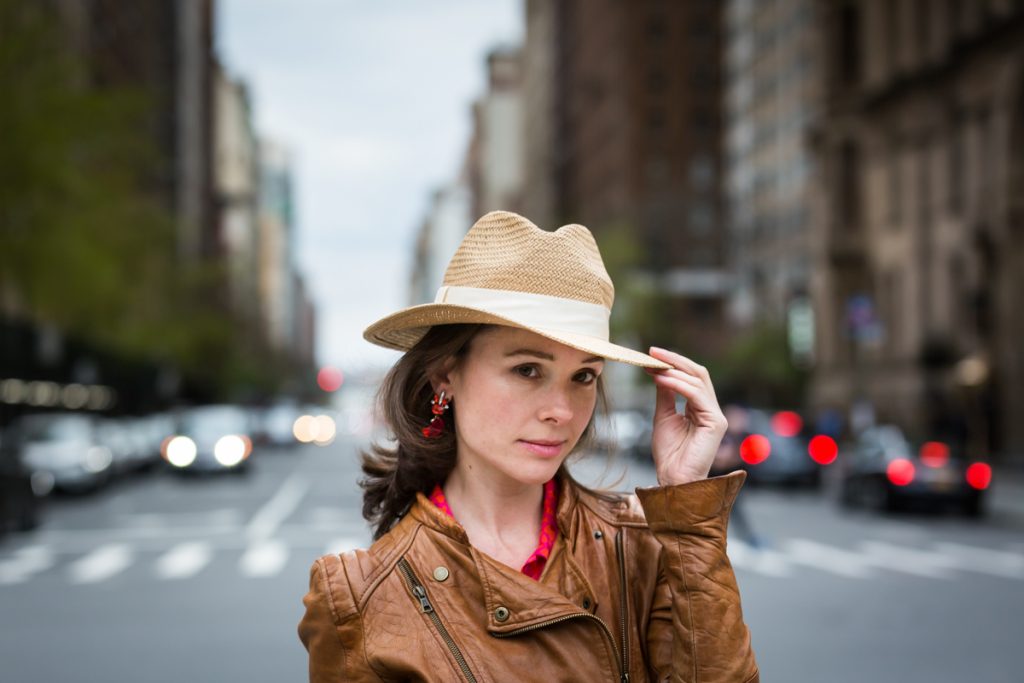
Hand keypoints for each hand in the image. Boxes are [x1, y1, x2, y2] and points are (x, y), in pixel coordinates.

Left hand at [644, 347, 728, 485]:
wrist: (673, 479)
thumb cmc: (670, 454)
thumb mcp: (663, 417)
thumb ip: (665, 395)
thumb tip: (660, 372)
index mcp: (701, 408)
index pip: (692, 377)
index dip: (674, 363)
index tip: (651, 355)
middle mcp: (712, 409)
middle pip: (699, 373)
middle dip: (675, 360)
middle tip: (653, 352)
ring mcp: (717, 416)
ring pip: (698, 381)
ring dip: (673, 371)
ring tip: (654, 366)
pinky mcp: (716, 423)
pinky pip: (696, 396)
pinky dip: (678, 385)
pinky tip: (661, 380)